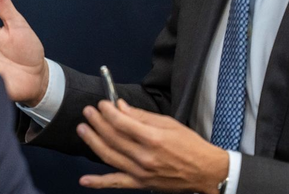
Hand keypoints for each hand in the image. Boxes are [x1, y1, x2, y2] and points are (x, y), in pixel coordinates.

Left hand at [76, 99, 228, 192]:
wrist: (206, 172)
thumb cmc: (191, 146)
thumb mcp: (169, 124)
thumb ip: (141, 117)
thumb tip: (120, 107)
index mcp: (153, 139)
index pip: (122, 123)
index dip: (108, 112)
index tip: (102, 104)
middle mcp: (145, 157)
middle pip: (113, 137)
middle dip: (97, 122)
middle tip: (88, 112)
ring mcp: (141, 172)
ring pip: (109, 156)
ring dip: (92, 142)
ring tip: (82, 129)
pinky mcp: (141, 184)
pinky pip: (116, 183)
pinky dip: (99, 183)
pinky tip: (84, 180)